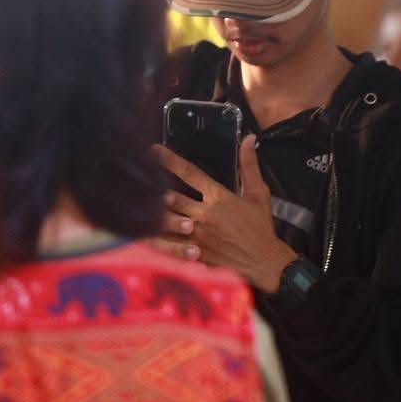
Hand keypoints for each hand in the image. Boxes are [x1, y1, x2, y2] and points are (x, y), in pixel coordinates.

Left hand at [152, 136, 296, 292]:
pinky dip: (155, 236)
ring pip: (166, 220)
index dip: (169, 160)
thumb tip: (249, 139)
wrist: (265, 262)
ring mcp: (197, 234)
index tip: (153, 150)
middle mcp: (204, 214)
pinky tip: (141, 229)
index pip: (189, 173)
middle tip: (138, 176)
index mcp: (218, 197)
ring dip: (152, 211)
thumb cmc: (260, 228)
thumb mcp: (258, 194)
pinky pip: (168, 243)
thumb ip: (249, 165)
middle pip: (171, 196)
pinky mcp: (194, 252)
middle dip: (154, 187)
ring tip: (135, 201)